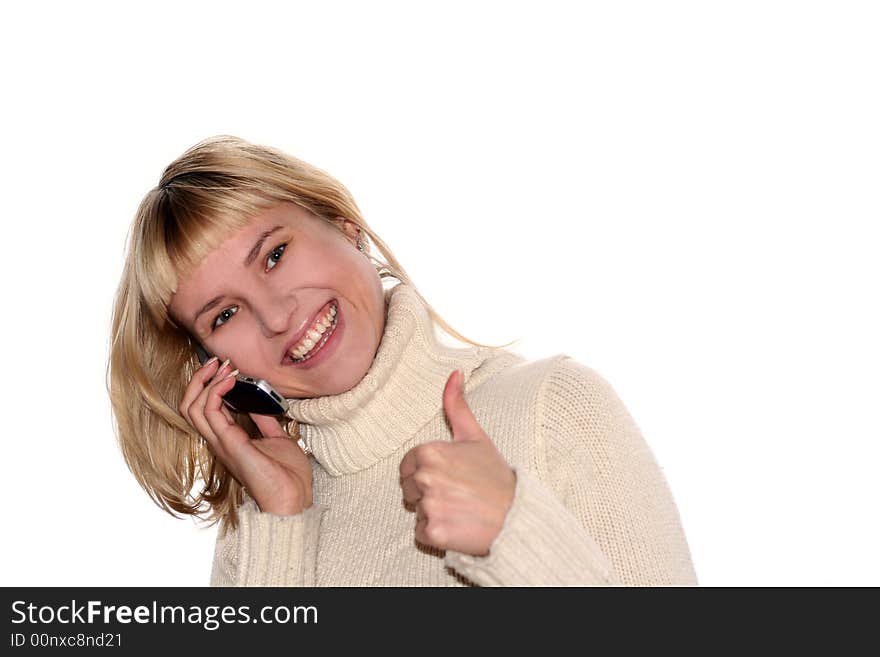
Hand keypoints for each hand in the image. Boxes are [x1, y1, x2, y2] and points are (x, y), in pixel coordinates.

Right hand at [179, 358, 312, 514]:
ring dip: (205, 382)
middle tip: (217, 361)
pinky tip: (230, 380)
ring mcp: (221, 443)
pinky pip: (209, 412)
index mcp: (228, 440)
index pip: (203, 409)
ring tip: (223, 367)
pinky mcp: (229, 444)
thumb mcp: (276, 438)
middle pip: (189, 406)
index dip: (208, 385)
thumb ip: (264, 421)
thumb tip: (260, 401)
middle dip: (199, 379)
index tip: (226, 367)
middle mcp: (219, 441)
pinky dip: (216, 391)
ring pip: (192, 408)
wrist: (294, 497)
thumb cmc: (287, 475)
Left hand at [399, 370, 515, 555]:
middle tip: (458, 494)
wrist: (517, 516)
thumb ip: (457, 406)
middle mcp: (425, 477)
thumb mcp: (476, 437)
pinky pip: (420, 534)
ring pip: (416, 511)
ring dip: (433, 513)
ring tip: (460, 509)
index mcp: (429, 452)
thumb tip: (454, 372)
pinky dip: (436, 534)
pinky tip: (458, 525)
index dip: (426, 473)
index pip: (407, 466)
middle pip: (408, 489)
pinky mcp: (433, 532)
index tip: (450, 477)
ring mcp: (429, 505)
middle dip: (427, 493)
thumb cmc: (496, 476)